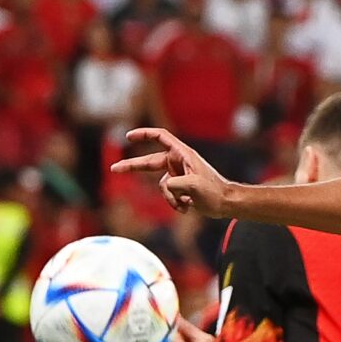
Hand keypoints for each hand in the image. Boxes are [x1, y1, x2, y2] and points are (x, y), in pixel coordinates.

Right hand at [110, 128, 231, 216]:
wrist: (225, 203)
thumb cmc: (214, 191)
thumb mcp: (194, 186)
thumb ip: (175, 184)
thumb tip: (164, 185)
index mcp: (182, 154)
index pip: (160, 137)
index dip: (144, 134)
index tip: (128, 137)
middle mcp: (178, 162)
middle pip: (149, 162)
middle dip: (133, 167)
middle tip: (114, 169)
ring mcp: (178, 174)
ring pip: (161, 186)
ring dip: (170, 198)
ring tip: (186, 203)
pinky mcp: (179, 186)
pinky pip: (167, 195)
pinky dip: (175, 203)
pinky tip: (188, 207)